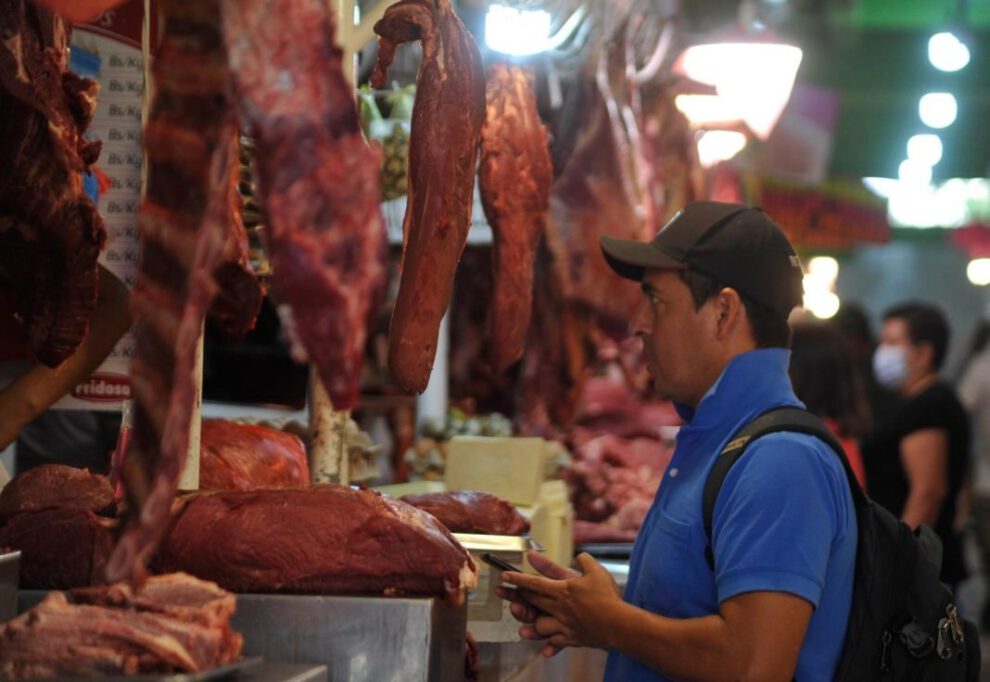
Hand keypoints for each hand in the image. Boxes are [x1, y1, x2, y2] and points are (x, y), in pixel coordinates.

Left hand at [497, 552, 621, 655]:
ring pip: (539, 626)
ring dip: (530, 626)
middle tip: (501, 593)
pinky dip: (550, 647)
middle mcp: (559, 608)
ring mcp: (564, 625)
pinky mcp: (572, 638)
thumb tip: (578, 555)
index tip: (504, 575)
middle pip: (532, 602)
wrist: (618, 624)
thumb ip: (584, 560)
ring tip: (524, 627)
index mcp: (562, 590)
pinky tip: (545, 651)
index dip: (518, 579)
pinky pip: (557, 644)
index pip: (534, 583)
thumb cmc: (607, 596)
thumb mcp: (596, 571)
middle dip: (514, 597)